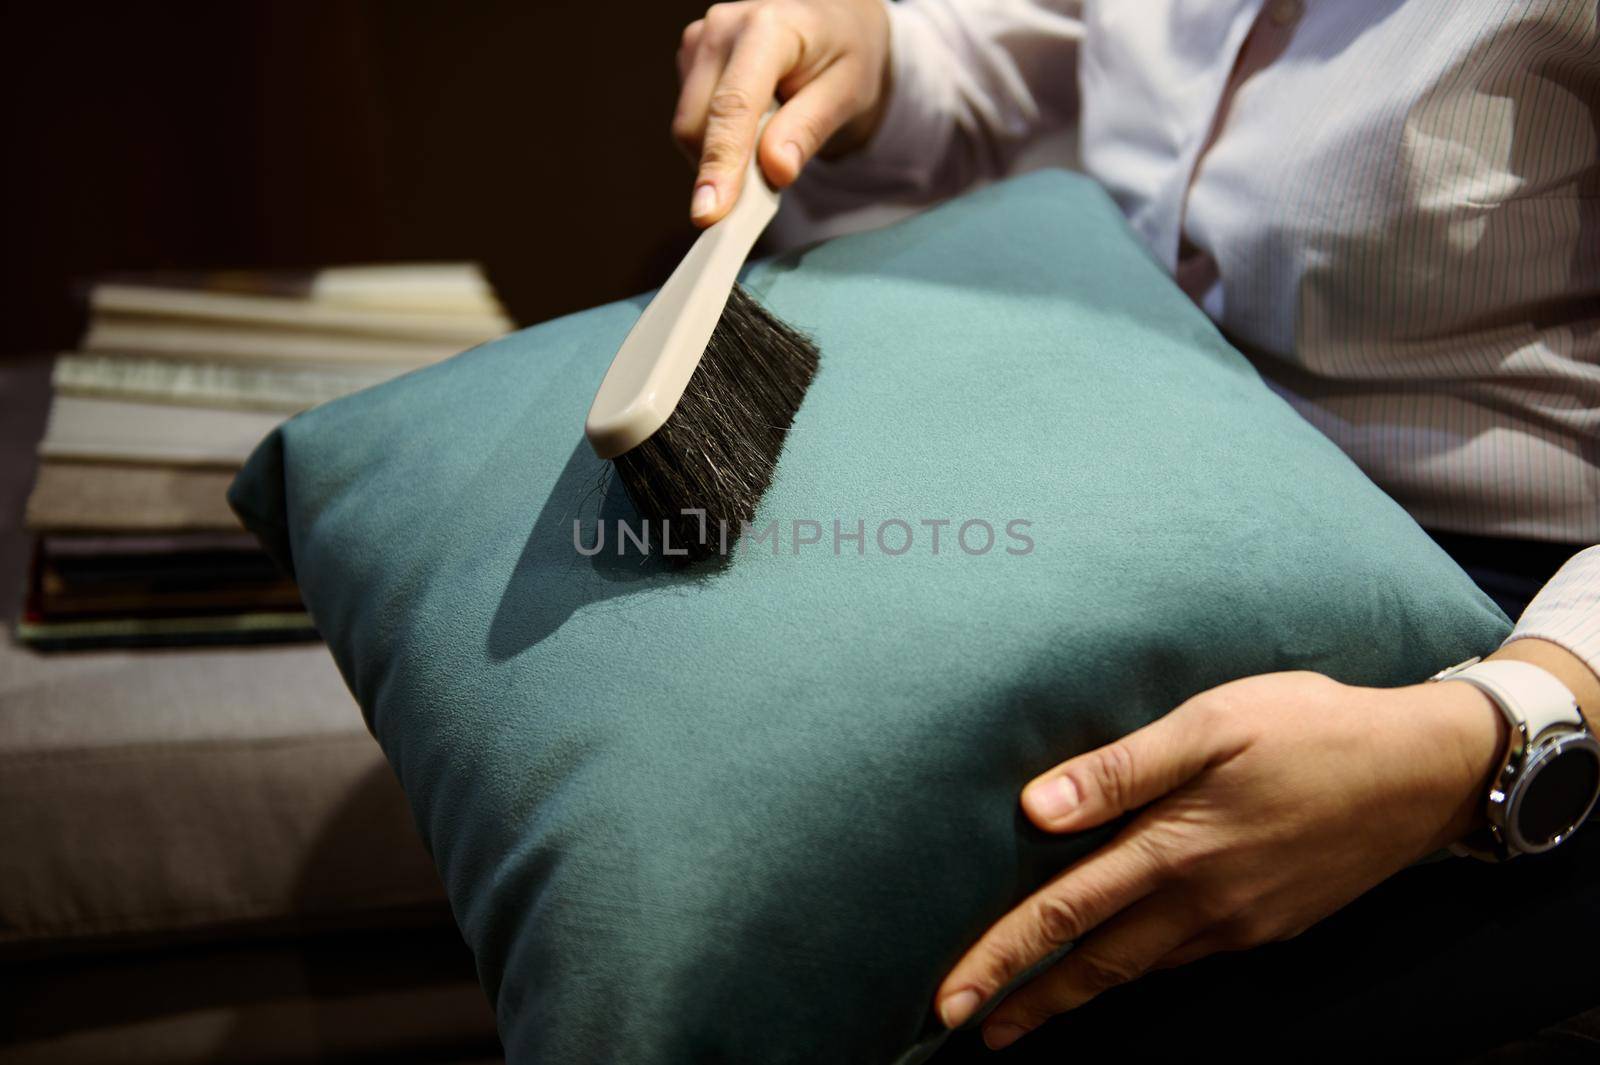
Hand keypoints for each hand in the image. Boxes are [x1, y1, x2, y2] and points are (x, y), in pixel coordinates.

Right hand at [673, 0, 890, 225]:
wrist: (835, 21)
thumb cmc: (846, 54)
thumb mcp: (848, 92)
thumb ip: (809, 129)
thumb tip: (775, 170)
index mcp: (768, 27)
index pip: (733, 107)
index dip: (720, 163)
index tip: (710, 212)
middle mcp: (722, 28)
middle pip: (698, 124)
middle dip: (725, 169)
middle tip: (771, 183)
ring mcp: (700, 41)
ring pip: (688, 127)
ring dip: (722, 155)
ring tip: (770, 138)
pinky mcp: (690, 59)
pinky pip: (691, 121)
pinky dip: (717, 140)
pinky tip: (751, 125)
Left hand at [935, 669, 1508, 1050]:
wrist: (1425, 771)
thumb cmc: (1309, 727)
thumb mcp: (1211, 723)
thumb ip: (1121, 769)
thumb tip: (1034, 809)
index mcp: (1176, 849)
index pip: (1064, 913)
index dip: (1003, 956)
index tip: (949, 998)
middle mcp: (1202, 901)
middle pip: (1095, 963)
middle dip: (1027, 999)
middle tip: (968, 1028)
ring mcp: (1239, 923)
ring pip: (1139, 969)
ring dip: (1078, 995)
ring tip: (1028, 1014)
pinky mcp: (1269, 925)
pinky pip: (1186, 960)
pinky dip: (1137, 973)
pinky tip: (1119, 968)